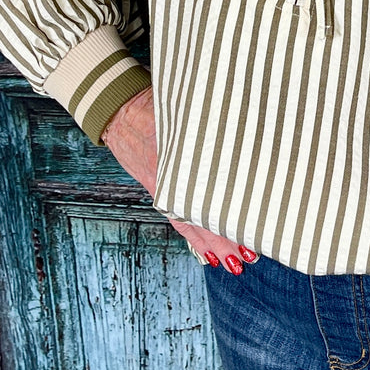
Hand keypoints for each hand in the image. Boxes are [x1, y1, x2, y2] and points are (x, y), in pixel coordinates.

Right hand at [100, 86, 257, 273]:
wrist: (120, 111)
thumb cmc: (155, 107)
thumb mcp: (184, 113)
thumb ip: (209, 125)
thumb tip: (240, 124)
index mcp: (180, 165)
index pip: (206, 200)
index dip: (227, 219)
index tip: (249, 230)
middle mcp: (172, 182)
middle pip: (200, 218)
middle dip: (225, 239)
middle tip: (249, 255)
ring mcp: (164, 189)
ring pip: (190, 224)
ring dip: (211, 244)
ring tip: (233, 262)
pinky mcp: (159, 190)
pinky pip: (178, 219)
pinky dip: (193, 237)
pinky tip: (206, 252)